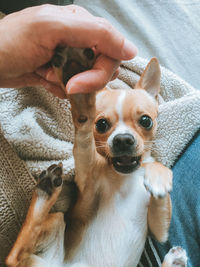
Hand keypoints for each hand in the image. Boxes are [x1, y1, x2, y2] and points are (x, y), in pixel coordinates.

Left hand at [0, 5, 136, 97]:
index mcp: (80, 24)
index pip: (111, 48)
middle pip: (103, 67)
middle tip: (65, 81)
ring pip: (89, 80)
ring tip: (49, 74)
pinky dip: (61, 90)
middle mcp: (79, 40)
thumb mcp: (52, 28)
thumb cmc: (10, 42)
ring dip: (71, 85)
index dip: (101, 69)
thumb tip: (129, 49)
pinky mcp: (62, 73)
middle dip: (85, 79)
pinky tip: (46, 80)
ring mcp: (70, 58)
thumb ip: (95, 33)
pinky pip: (74, 88)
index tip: (80, 83)